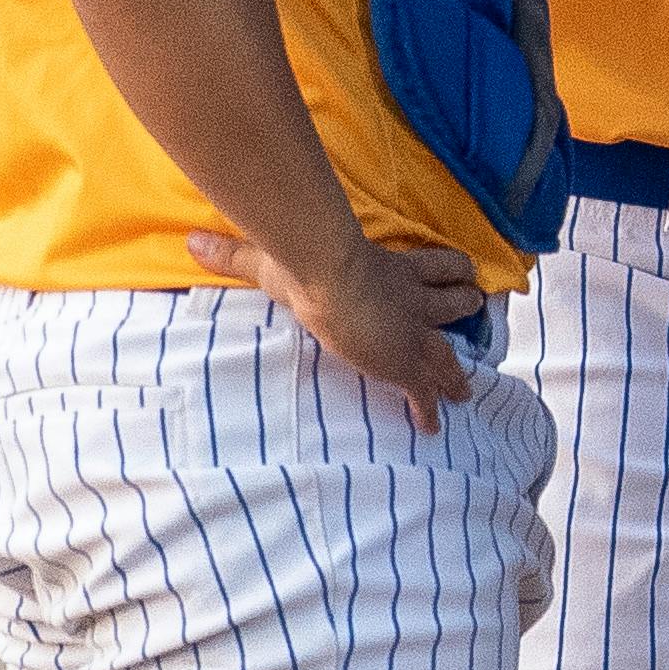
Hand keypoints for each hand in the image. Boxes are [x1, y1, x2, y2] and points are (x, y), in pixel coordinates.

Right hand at [185, 227, 486, 428]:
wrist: (332, 279)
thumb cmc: (307, 261)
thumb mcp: (273, 257)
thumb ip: (235, 253)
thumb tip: (192, 241)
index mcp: (392, 270)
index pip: (435, 265)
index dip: (450, 269)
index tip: (462, 272)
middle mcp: (412, 301)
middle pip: (455, 302)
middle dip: (464, 308)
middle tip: (476, 312)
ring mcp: (412, 333)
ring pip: (450, 351)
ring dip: (457, 368)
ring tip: (466, 388)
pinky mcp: (405, 363)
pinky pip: (425, 392)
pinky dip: (430, 409)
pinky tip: (431, 428)